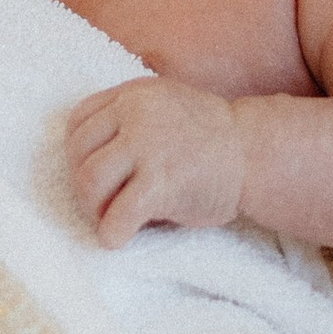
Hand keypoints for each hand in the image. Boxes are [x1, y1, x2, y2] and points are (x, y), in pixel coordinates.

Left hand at [64, 76, 245, 246]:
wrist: (254, 153)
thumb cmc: (209, 138)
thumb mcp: (165, 105)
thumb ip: (129, 118)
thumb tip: (85, 156)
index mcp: (134, 94)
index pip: (78, 121)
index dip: (78, 153)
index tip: (94, 173)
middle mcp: (136, 113)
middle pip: (78, 153)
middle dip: (83, 185)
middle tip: (102, 204)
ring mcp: (148, 147)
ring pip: (89, 182)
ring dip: (94, 209)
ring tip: (111, 218)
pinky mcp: (160, 183)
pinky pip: (117, 215)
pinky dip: (111, 233)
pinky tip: (120, 238)